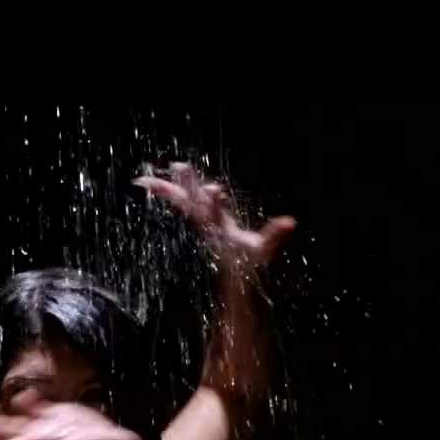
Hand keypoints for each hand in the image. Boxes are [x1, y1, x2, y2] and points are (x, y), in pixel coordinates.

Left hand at [136, 162, 295, 267]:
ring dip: (168, 186)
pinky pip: (177, 202)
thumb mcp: (263, 249)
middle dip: (187, 186)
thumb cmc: (247, 260)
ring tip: (154, 172)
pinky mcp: (196, 218)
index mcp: (222, 229)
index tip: (213, 188)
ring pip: (181, 201)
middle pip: (193, 203)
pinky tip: (148, 182)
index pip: (217, 214)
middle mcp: (207, 224)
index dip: (215, 201)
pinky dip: (164, 192)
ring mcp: (199, 221)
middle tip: (178, 167)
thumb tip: (290, 222)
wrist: (230, 273)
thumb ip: (275, 235)